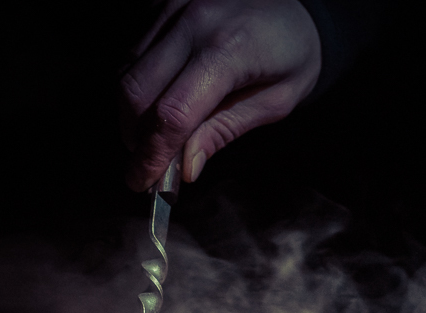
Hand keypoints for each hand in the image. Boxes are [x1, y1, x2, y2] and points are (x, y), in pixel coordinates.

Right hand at [120, 0, 320, 190]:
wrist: (299, 7)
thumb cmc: (294, 55)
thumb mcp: (275, 103)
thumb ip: (225, 130)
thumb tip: (186, 167)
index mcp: (228, 50)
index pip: (172, 113)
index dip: (151, 155)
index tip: (141, 182)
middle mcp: (193, 22)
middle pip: (136, 92)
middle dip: (134, 138)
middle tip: (147, 165)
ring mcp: (173, 8)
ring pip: (126, 73)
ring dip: (132, 114)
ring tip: (154, 138)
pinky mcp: (162, 4)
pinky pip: (133, 53)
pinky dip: (138, 86)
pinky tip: (158, 103)